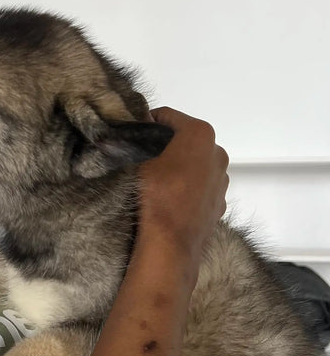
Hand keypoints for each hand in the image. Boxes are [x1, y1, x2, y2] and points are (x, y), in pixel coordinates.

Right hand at [137, 107, 227, 283]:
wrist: (171, 239)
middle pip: (186, 139)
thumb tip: (135, 123)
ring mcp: (222, 178)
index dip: (147, 122)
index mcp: (200, 133)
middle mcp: (217, 152)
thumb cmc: (156, 191)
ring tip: (157, 181)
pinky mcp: (220, 201)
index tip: (134, 135)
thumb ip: (140, 135)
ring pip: (195, 163)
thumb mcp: (140, 157)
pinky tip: (171, 198)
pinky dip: (188, 186)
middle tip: (144, 157)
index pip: (168, 116)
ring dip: (179, 166)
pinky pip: (201, 185)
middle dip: (167, 144)